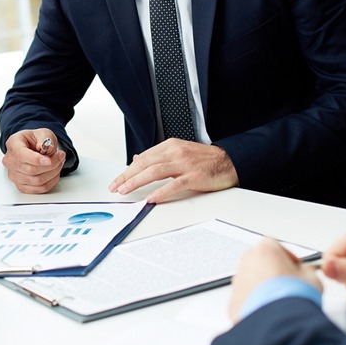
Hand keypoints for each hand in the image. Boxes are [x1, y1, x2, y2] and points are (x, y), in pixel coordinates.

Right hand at [2, 129, 66, 193]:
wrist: (34, 148)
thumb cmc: (36, 140)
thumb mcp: (43, 133)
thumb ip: (45, 138)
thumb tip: (48, 148)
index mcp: (13, 144)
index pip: (21, 155)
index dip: (36, 159)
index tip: (48, 160)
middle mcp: (10, 161)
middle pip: (31, 170)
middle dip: (51, 164)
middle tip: (61, 156)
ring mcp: (14, 175)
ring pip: (36, 181)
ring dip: (53, 173)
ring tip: (59, 163)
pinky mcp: (21, 186)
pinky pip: (39, 189)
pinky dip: (51, 182)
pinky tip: (54, 173)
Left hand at [108, 138, 237, 202]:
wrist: (229, 161)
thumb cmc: (204, 159)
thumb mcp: (178, 151)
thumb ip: (159, 156)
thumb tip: (138, 159)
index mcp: (170, 146)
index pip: (143, 158)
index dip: (128, 170)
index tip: (118, 180)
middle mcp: (175, 152)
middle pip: (145, 164)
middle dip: (127, 176)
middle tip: (116, 187)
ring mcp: (184, 164)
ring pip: (155, 172)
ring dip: (137, 182)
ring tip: (126, 190)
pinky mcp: (194, 176)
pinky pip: (174, 184)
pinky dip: (160, 192)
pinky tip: (151, 198)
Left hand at [227, 237, 321, 322]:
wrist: (277, 322)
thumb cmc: (292, 297)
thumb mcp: (312, 279)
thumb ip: (307, 270)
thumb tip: (307, 272)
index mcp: (265, 250)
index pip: (274, 245)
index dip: (287, 257)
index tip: (295, 267)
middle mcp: (247, 262)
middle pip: (259, 260)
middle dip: (272, 270)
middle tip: (287, 284)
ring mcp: (238, 281)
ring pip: (250, 279)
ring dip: (262, 286)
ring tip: (279, 301)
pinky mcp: (233, 301)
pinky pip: (244, 297)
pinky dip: (254, 302)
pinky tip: (268, 311)